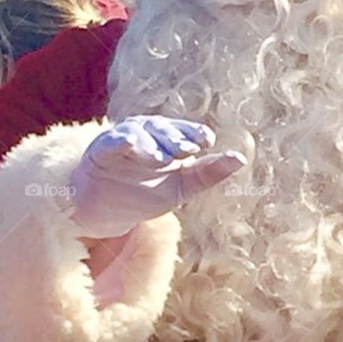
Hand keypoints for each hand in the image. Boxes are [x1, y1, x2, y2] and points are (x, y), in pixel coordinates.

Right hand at [68, 117, 245, 237]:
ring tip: (161, 158)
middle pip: (164, 130)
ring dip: (152, 145)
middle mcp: (147, 133)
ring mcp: (123, 139)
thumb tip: (241, 159)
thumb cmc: (145, 193)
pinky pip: (112, 142)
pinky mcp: (101, 150)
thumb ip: (208, 173)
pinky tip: (129, 142)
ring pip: (140, 134)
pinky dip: (120, 140)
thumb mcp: (181, 187)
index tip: (207, 141)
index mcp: (168, 138)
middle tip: (187, 150)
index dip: (195, 134)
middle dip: (176, 139)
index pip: (185, 131)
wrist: (108, 211)